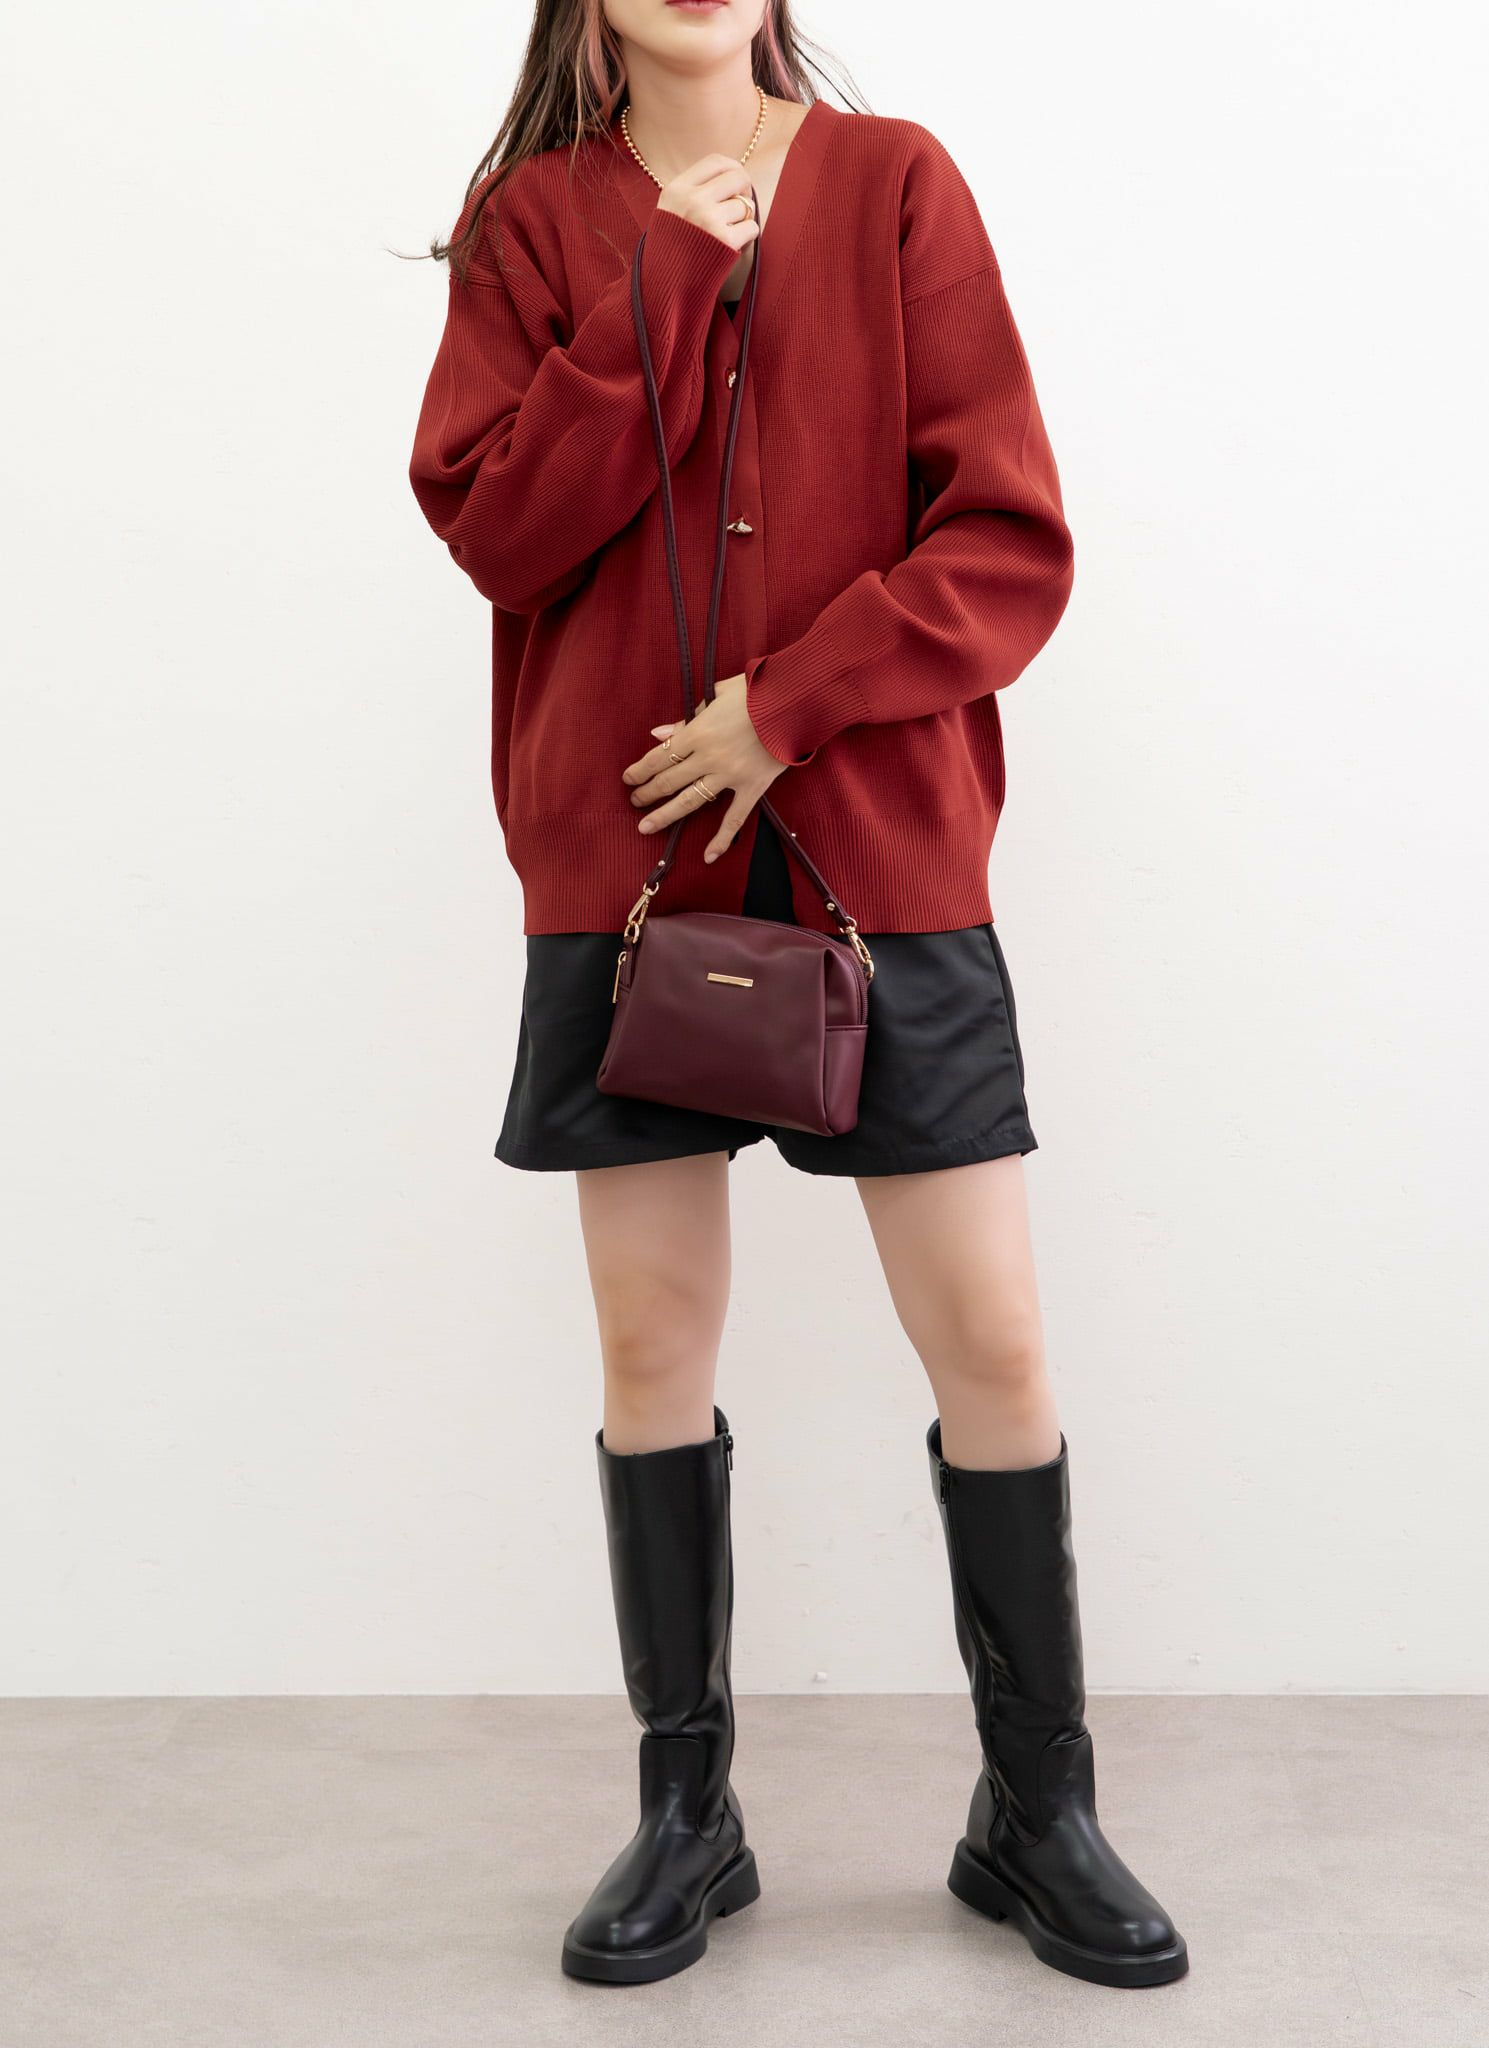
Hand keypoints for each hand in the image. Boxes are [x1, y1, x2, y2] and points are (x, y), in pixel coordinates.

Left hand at [622, 674, 783, 862]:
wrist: (795, 701)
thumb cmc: (757, 691)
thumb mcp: (717, 694)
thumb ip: (687, 717)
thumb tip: (659, 734)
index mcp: (697, 731)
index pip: (659, 756)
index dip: (640, 769)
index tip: (629, 778)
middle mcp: (708, 757)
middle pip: (668, 781)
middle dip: (646, 792)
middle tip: (635, 801)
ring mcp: (730, 775)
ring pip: (691, 801)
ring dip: (665, 815)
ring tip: (646, 827)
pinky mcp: (752, 787)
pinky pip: (735, 818)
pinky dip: (722, 838)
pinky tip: (709, 856)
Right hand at [655, 155, 760, 253]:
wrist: (665, 287)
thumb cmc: (671, 250)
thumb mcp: (670, 211)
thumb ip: (694, 191)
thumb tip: (733, 177)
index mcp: (677, 189)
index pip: (715, 162)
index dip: (732, 169)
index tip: (736, 182)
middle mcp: (693, 199)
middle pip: (738, 177)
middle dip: (745, 191)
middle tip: (742, 206)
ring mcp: (709, 219)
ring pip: (746, 205)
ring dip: (744, 220)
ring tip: (728, 234)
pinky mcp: (725, 240)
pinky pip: (752, 228)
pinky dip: (747, 238)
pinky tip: (732, 247)